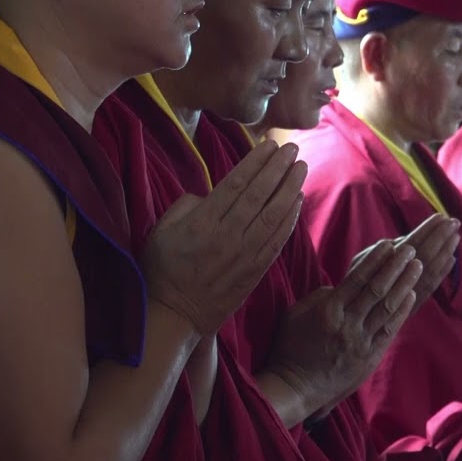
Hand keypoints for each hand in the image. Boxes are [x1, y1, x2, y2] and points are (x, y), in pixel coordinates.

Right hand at [143, 140, 305, 335]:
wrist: (173, 315)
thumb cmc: (162, 270)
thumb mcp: (161, 230)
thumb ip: (185, 206)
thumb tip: (208, 194)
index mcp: (202, 222)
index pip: (236, 184)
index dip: (256, 162)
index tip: (269, 145)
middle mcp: (227, 236)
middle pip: (259, 195)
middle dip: (278, 168)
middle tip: (292, 148)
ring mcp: (244, 256)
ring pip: (274, 216)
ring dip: (289, 189)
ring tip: (300, 168)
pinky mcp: (255, 272)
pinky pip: (277, 241)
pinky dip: (290, 219)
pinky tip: (296, 201)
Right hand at [266, 240, 420, 418]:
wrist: (296, 386)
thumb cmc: (290, 347)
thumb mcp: (295, 314)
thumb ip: (318, 297)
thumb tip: (339, 287)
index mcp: (327, 311)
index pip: (357, 279)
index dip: (375, 260)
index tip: (388, 244)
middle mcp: (347, 324)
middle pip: (376, 290)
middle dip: (395, 267)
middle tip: (410, 250)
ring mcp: (360, 341)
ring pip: (387, 308)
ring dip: (404, 285)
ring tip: (417, 266)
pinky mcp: (369, 356)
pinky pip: (389, 330)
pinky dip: (401, 310)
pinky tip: (411, 295)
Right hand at [345, 215, 457, 313]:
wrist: (350, 321)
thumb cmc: (350, 287)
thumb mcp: (358, 265)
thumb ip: (376, 255)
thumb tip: (400, 242)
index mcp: (385, 265)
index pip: (411, 243)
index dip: (426, 230)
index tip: (440, 217)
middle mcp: (399, 280)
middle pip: (425, 255)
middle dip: (440, 237)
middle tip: (454, 222)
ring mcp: (408, 293)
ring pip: (431, 271)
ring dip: (445, 253)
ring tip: (456, 237)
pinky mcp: (415, 304)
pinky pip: (431, 287)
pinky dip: (442, 272)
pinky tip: (451, 260)